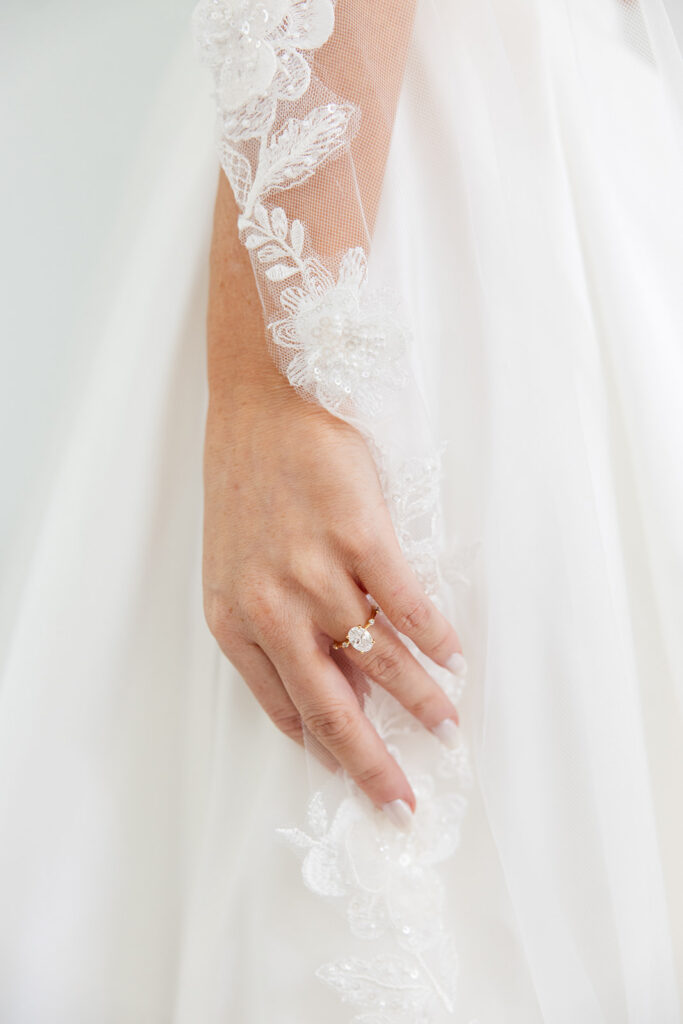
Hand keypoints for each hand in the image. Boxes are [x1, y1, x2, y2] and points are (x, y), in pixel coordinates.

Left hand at [202, 171, 465, 821]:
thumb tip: (340, 679)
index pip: (287, 707)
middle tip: (401, 798)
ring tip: (446, 724)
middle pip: (333, 705)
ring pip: (379, 659)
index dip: (327, 749)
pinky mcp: (358, 535)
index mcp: (234, 622)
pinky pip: (406, 604)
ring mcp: (316, 572)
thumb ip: (275, 625)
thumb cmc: (249, 484)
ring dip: (419, 699)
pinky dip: (434, 636)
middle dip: (371, 761)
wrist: (261, 402)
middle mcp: (272, 609)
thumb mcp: (238, 563)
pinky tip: (452, 655)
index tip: (354, 775)